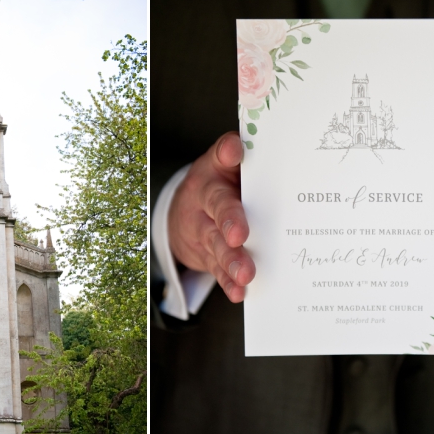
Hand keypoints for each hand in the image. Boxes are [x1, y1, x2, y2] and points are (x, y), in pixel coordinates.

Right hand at [168, 132, 254, 302]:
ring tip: (245, 273)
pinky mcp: (209, 256)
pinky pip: (218, 269)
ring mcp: (205, 231)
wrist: (184, 214)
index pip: (219, 159)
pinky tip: (238, 291)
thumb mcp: (223, 166)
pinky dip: (228, 282)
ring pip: (218, 244)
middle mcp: (206, 202)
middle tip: (239, 235)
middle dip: (230, 221)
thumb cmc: (217, 186)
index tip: (233, 152)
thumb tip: (250, 142)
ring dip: (232, 259)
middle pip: (218, 209)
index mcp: (214, 174)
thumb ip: (240, 155)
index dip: (226, 154)